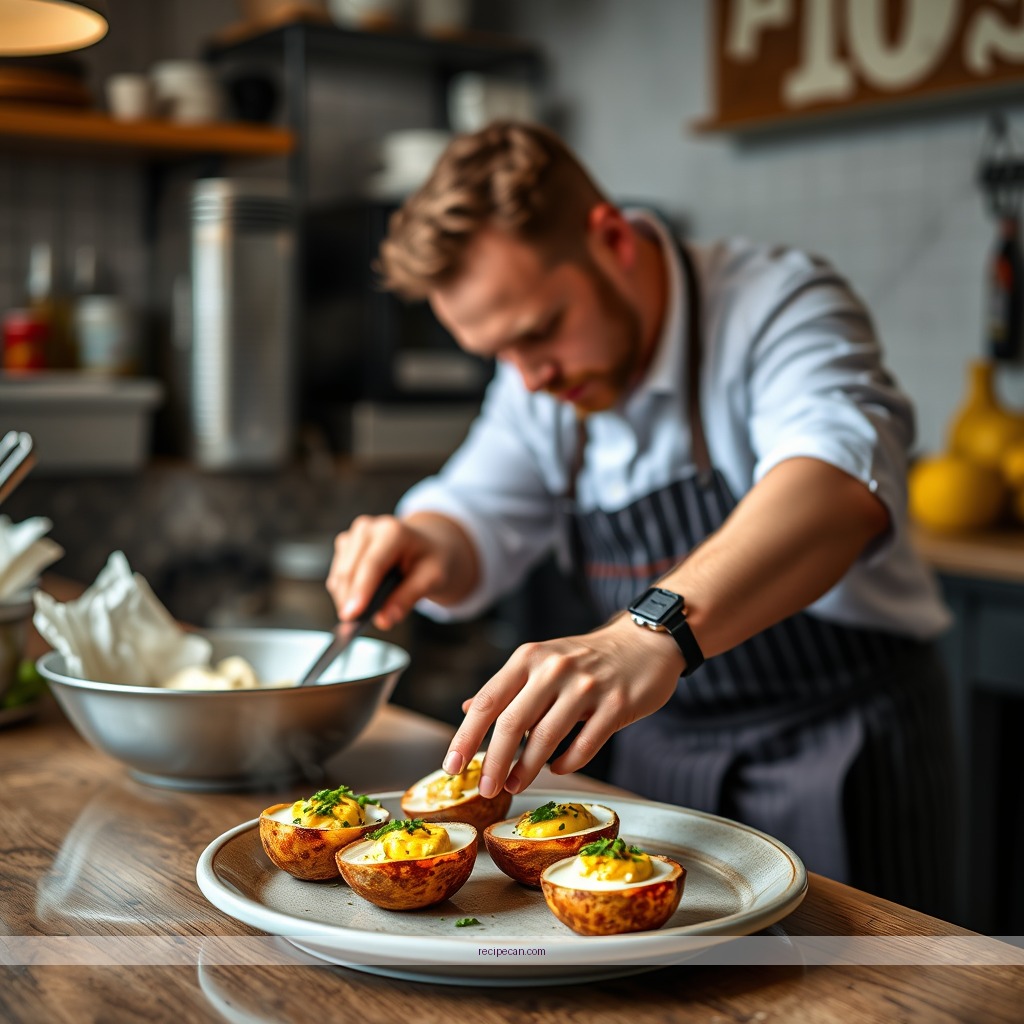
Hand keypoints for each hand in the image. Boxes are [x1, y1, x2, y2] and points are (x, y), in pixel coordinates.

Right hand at [327, 513, 463, 628]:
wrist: (429, 547)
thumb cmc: (432, 560)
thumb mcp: (433, 579)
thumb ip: (408, 598)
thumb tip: (384, 619)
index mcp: (393, 531)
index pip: (372, 565)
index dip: (360, 591)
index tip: (352, 616)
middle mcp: (368, 529)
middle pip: (349, 571)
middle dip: (351, 601)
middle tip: (356, 627)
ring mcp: (354, 536)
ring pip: (339, 576)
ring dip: (348, 599)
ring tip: (366, 613)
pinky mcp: (345, 547)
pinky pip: (337, 577)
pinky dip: (345, 594)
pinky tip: (362, 600)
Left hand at [442, 616, 684, 796]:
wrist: (644, 644)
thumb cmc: (586, 658)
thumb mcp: (541, 661)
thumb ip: (507, 686)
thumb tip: (468, 709)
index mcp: (529, 657)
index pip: (488, 701)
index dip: (466, 736)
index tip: (452, 766)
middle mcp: (554, 668)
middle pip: (511, 723)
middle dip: (494, 762)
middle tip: (485, 789)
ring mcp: (586, 687)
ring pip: (546, 738)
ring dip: (526, 769)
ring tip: (514, 785)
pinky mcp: (616, 705)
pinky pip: (584, 746)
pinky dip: (566, 763)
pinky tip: (557, 768)